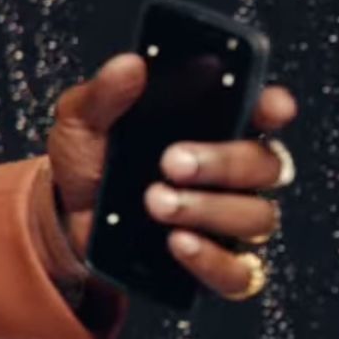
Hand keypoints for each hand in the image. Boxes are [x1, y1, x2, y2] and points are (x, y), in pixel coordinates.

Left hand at [42, 52, 297, 301]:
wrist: (64, 217)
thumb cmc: (90, 160)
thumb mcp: (83, 120)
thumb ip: (104, 94)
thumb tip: (130, 65)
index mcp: (214, 127)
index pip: (264, 113)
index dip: (273, 108)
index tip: (267, 106)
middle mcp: (234, 175)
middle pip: (266, 165)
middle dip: (224, 162)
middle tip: (171, 161)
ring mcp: (229, 221)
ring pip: (257, 217)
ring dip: (209, 209)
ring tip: (155, 202)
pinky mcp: (215, 264)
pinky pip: (240, 274)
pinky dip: (212, 259)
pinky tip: (177, 243)